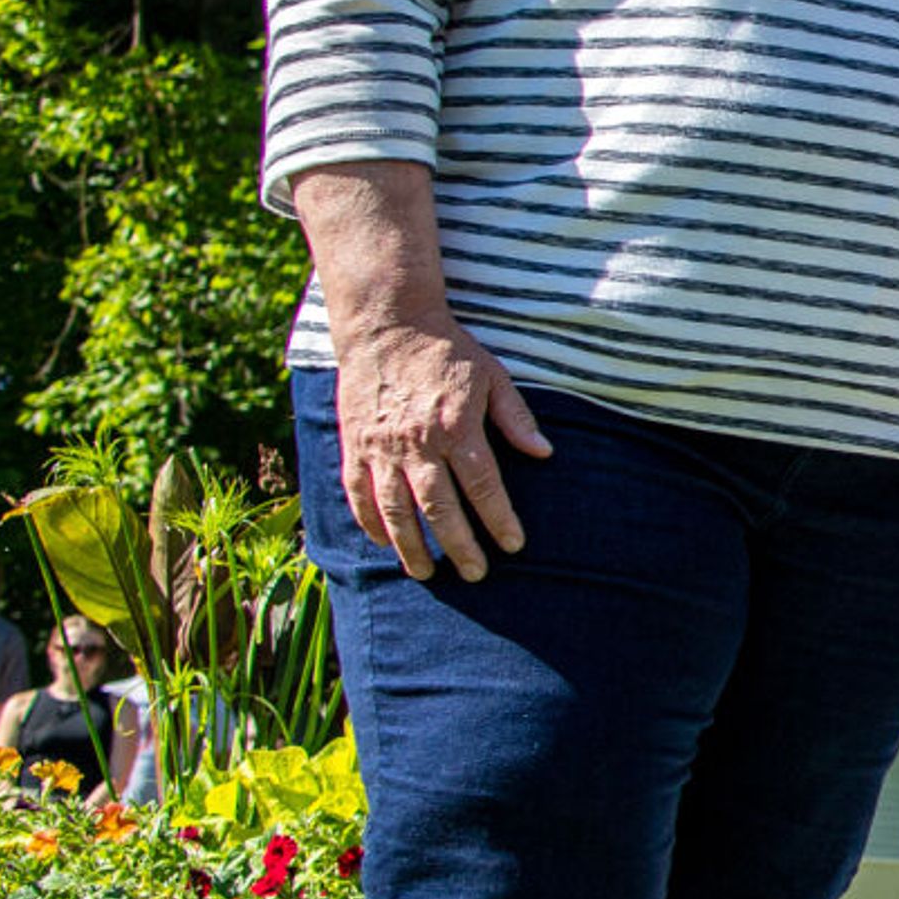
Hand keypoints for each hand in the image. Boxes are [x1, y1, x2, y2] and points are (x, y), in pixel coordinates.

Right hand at [326, 307, 550, 581]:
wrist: (386, 324)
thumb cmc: (446, 351)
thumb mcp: (492, 376)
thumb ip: (516, 418)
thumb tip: (545, 453)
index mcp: (456, 426)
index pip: (482, 486)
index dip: (499, 520)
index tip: (513, 545)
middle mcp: (417, 443)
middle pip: (439, 508)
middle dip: (459, 546)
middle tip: (475, 574)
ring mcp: (381, 446)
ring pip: (395, 509)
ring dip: (410, 546)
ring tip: (425, 574)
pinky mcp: (354, 444)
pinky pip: (357, 491)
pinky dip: (369, 521)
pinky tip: (383, 542)